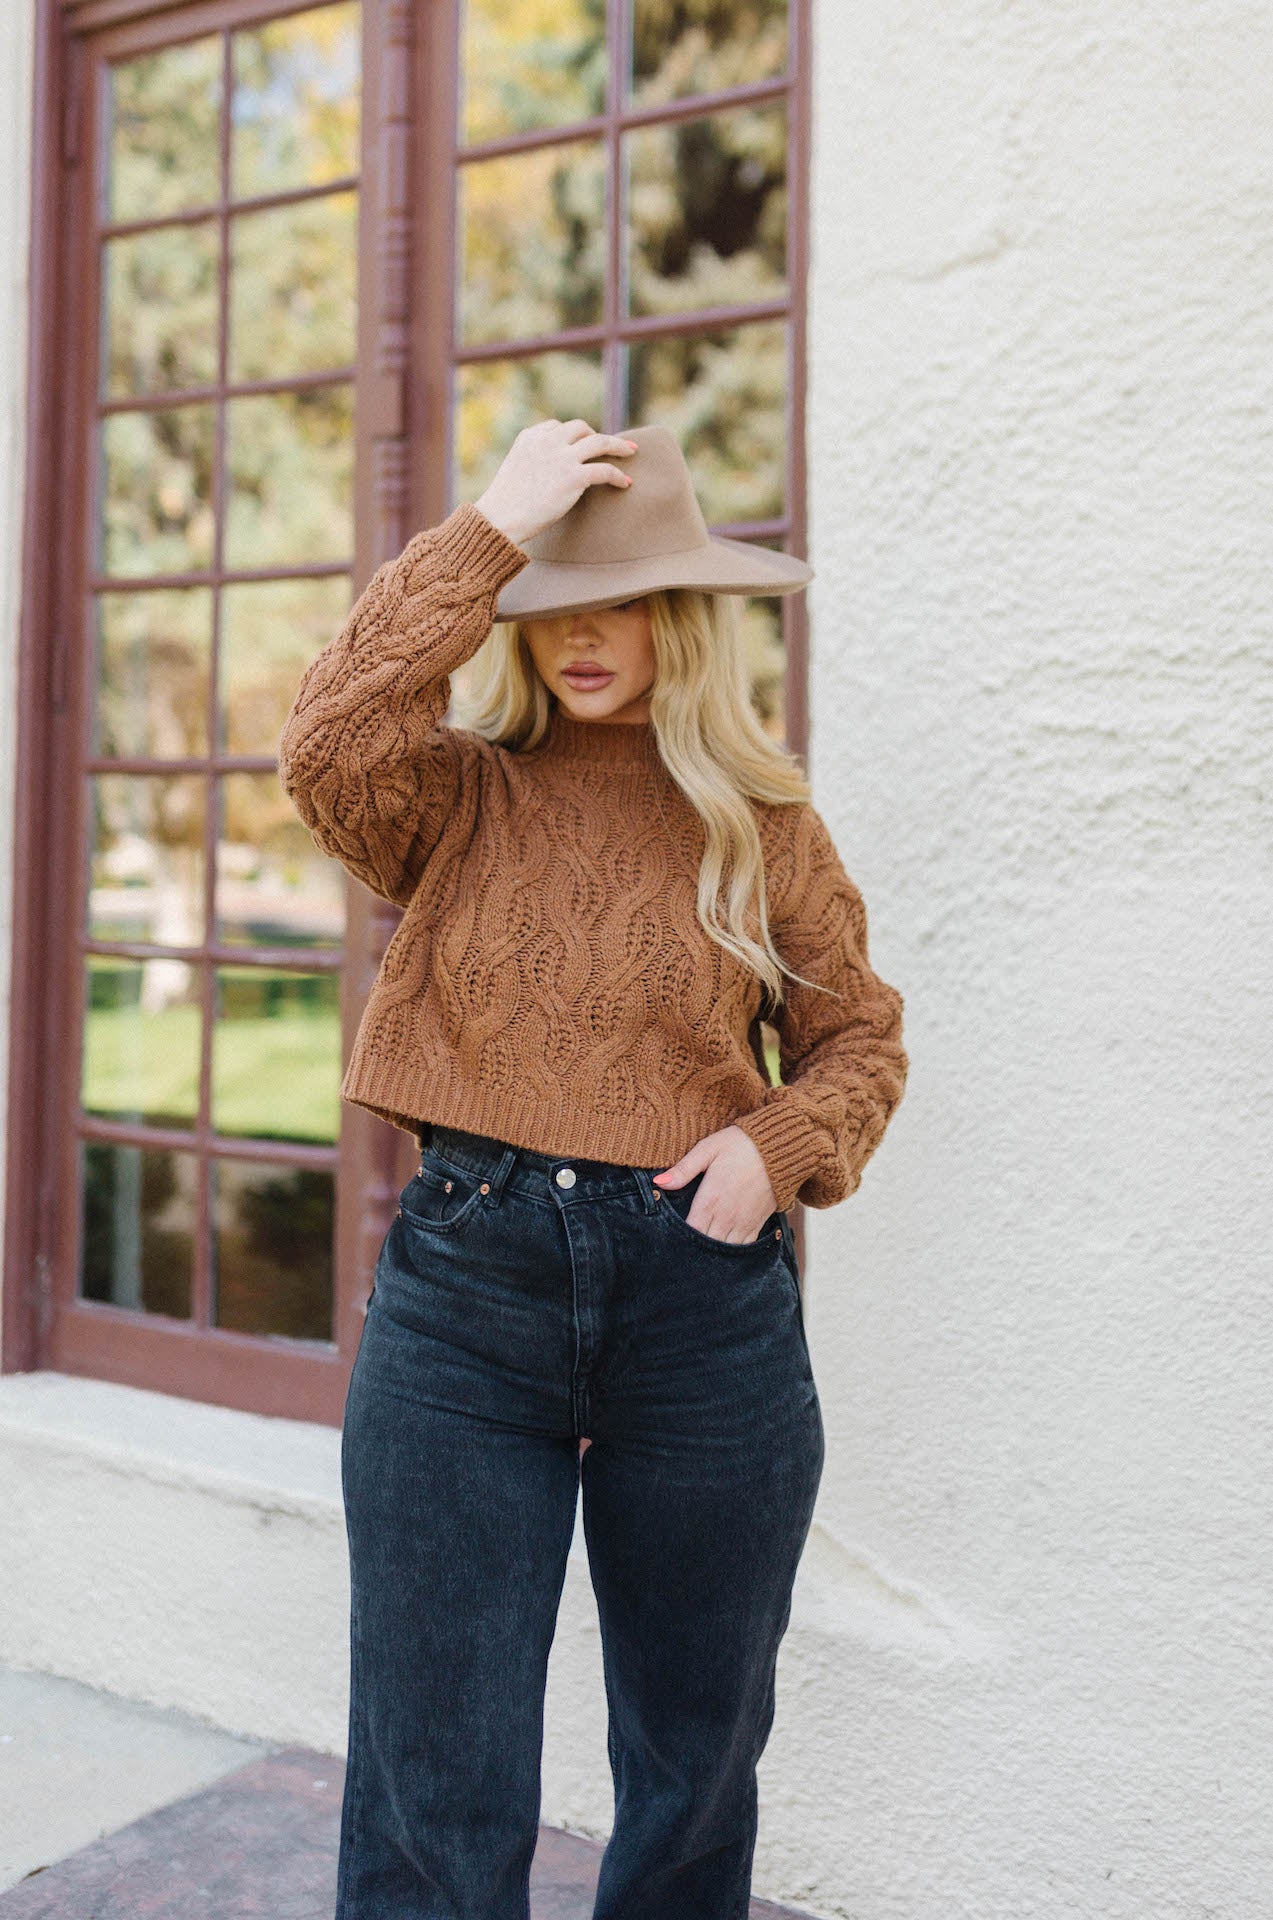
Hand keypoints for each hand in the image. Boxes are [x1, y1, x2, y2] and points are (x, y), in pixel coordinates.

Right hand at [474, 418, 638, 547]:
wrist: (500, 520)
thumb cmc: (505, 506)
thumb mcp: (515, 471)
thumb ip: (532, 462)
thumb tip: (547, 475)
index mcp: (529, 437)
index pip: (556, 427)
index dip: (571, 435)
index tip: (581, 444)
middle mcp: (547, 441)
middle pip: (580, 428)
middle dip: (595, 435)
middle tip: (607, 447)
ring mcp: (562, 457)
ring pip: (599, 442)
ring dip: (618, 445)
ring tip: (631, 452)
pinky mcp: (573, 477)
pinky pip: (605, 469)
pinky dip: (618, 475)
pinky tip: (625, 483)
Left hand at [653, 1126, 778, 1243]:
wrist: (780, 1146)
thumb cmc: (740, 1145)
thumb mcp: (708, 1149)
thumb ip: (683, 1169)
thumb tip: (658, 1183)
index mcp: (710, 1200)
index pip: (690, 1232)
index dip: (678, 1240)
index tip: (670, 1241)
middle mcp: (727, 1216)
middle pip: (705, 1247)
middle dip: (693, 1251)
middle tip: (681, 1253)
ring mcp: (744, 1223)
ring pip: (724, 1252)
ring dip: (712, 1255)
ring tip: (699, 1256)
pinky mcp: (758, 1224)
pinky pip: (743, 1249)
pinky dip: (732, 1254)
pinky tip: (722, 1253)